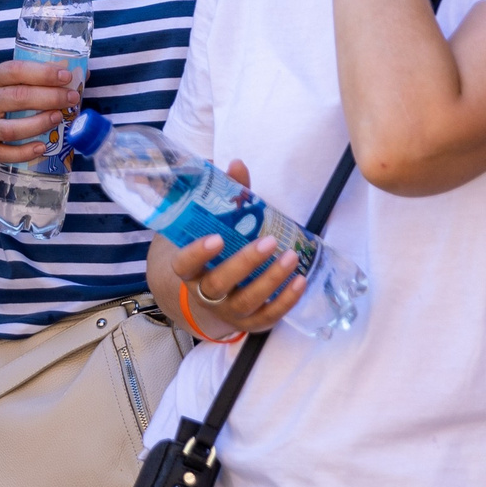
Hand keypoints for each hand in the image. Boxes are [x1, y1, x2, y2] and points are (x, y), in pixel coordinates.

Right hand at [0, 60, 84, 163]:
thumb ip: (23, 78)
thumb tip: (72, 76)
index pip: (16, 71)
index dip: (43, 73)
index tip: (65, 75)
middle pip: (20, 98)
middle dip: (51, 97)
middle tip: (71, 98)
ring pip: (13, 128)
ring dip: (40, 123)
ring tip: (59, 118)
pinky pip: (5, 153)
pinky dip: (26, 152)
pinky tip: (43, 146)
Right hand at [166, 160, 304, 336]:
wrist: (207, 299)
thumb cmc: (210, 256)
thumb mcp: (209, 228)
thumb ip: (223, 199)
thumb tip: (236, 164)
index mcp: (188, 270)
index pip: (185, 264)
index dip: (197, 254)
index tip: (216, 238)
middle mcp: (204, 294)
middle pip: (220, 283)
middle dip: (245, 264)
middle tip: (269, 243)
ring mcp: (228, 311)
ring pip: (247, 301)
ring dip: (271, 280)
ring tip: (292, 257)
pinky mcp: (250, 322)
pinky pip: (268, 316)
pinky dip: (286, 301)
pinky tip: (301, 282)